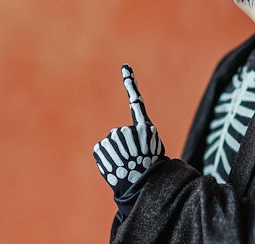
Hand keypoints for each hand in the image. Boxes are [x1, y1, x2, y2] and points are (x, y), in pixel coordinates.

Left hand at [93, 64, 165, 197]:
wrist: (141, 188)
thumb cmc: (149, 170)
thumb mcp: (152, 152)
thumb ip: (140, 139)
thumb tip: (123, 137)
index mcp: (145, 129)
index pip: (137, 102)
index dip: (131, 84)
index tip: (125, 66)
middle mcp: (130, 129)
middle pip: (121, 133)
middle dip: (124, 146)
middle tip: (132, 160)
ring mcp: (115, 137)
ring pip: (111, 142)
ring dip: (115, 153)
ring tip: (124, 164)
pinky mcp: (102, 146)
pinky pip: (101, 149)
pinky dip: (105, 158)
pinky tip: (114, 165)